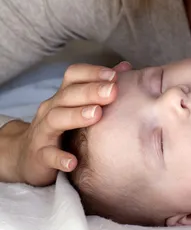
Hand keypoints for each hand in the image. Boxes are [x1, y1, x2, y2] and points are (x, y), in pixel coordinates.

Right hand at [2, 61, 130, 185]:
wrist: (25, 155)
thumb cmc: (60, 128)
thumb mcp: (77, 105)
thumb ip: (99, 87)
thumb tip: (126, 68)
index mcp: (62, 95)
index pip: (73, 76)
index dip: (92, 73)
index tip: (114, 76)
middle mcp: (50, 109)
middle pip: (68, 95)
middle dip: (91, 91)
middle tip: (112, 91)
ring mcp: (42, 132)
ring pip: (55, 119)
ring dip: (76, 116)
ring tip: (97, 115)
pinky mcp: (38, 156)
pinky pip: (48, 156)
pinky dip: (59, 158)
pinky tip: (73, 162)